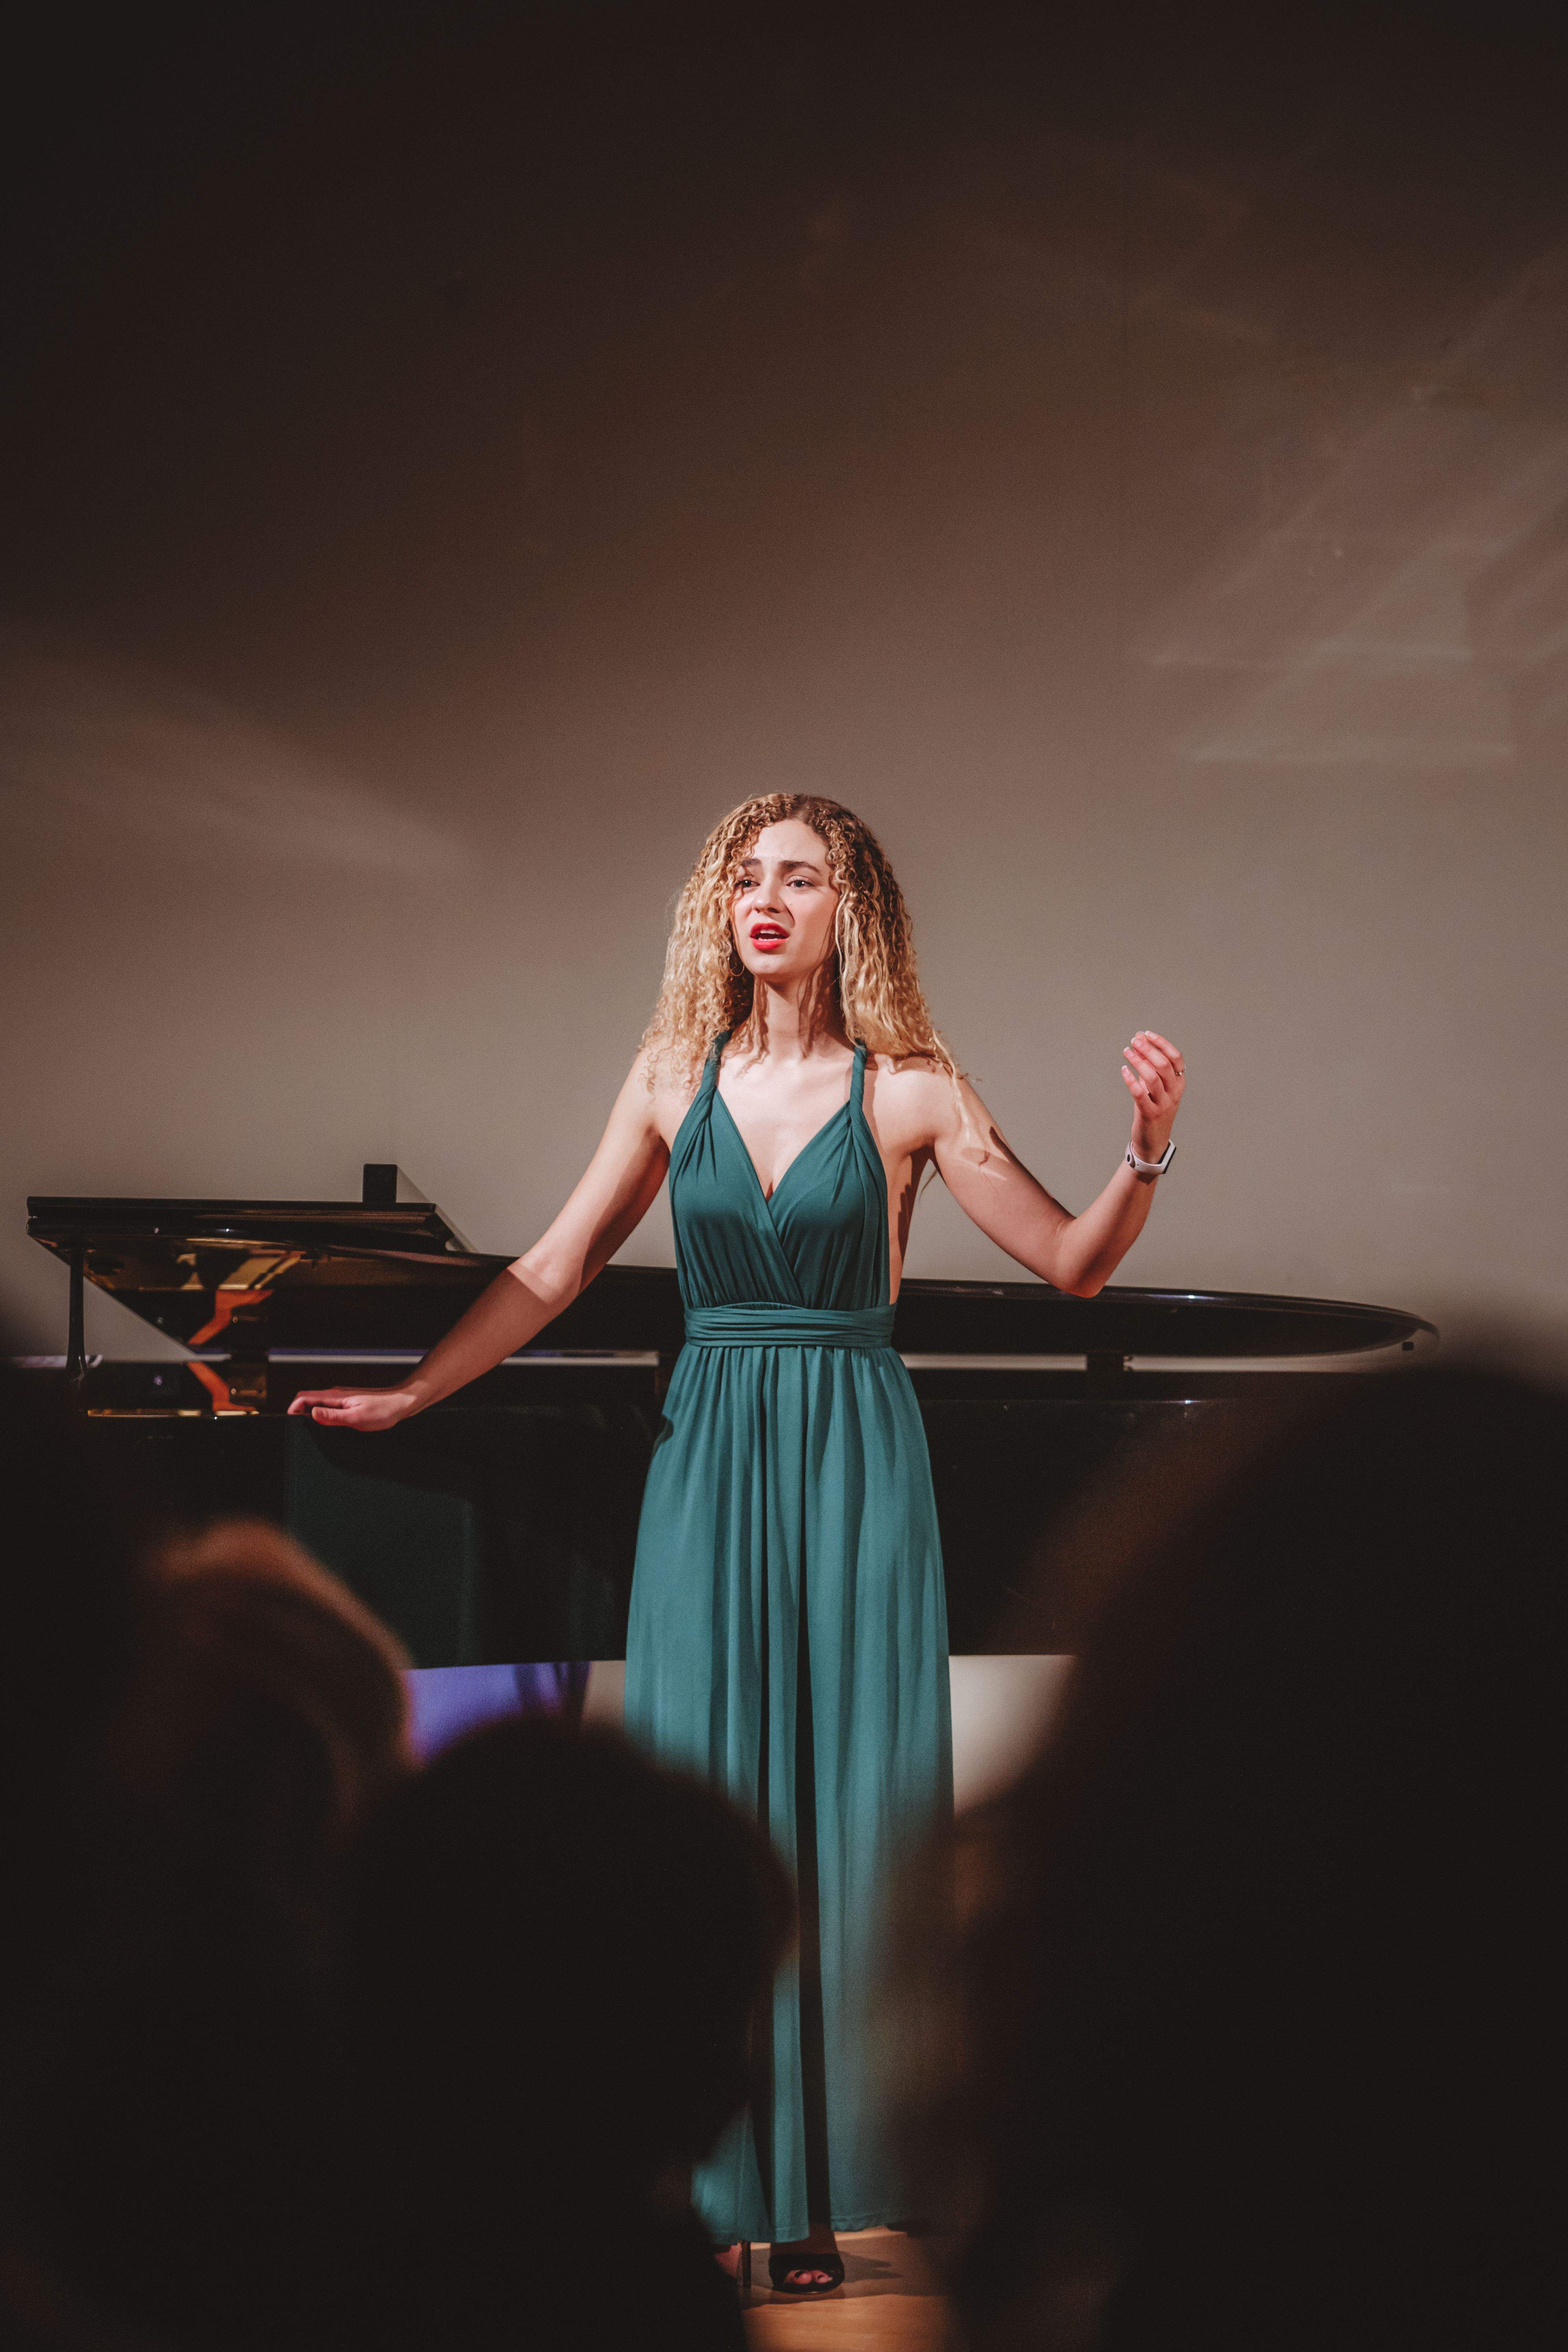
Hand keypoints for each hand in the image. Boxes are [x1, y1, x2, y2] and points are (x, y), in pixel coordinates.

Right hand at [285, 1385, 417, 1430]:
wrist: (401, 1404)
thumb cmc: (383, 1411)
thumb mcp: (357, 1418)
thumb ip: (333, 1417)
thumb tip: (312, 1414)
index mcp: (335, 1396)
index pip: (304, 1398)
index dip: (292, 1409)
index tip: (290, 1423)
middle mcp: (335, 1395)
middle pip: (307, 1401)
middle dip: (298, 1414)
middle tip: (300, 1431)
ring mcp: (341, 1399)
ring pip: (317, 1405)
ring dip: (310, 1416)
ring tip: (312, 1431)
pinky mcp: (347, 1403)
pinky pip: (328, 1408)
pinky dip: (322, 1417)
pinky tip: (328, 1427)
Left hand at [1121, 1029, 1185, 1159]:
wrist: (1153, 1141)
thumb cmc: (1154, 1110)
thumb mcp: (1158, 1089)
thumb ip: (1151, 1067)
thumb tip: (1140, 1042)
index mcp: (1179, 1083)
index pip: (1176, 1058)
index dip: (1162, 1043)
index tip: (1146, 1034)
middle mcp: (1174, 1092)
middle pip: (1163, 1065)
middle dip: (1148, 1049)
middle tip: (1134, 1040)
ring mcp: (1163, 1104)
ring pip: (1152, 1077)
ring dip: (1138, 1061)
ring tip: (1126, 1051)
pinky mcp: (1150, 1114)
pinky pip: (1139, 1094)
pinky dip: (1131, 1080)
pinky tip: (1123, 1070)